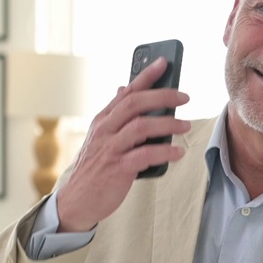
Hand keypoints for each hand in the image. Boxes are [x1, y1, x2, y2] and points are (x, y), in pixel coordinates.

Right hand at [54, 56, 191, 232]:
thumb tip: (124, 87)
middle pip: (135, 104)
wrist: (76, 201)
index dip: (146, 75)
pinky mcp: (118, 169)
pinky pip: (144, 155)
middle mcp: (105, 130)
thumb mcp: (101, 137)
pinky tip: (178, 152)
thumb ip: (115, 115)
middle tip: (184, 97)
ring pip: (141, 127)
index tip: (165, 61)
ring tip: (186, 125)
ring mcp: (110, 149)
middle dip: (162, 96)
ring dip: (167, 123)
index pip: (127, 91)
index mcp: (103, 120)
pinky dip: (164, 151)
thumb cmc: (94, 168)